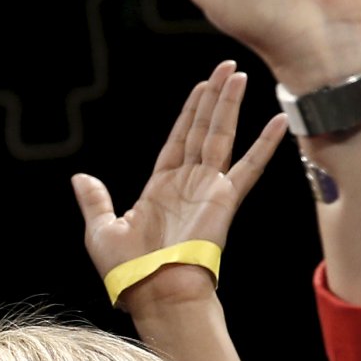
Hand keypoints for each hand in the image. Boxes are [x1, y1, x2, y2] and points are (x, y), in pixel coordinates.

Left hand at [71, 61, 286, 297]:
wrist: (153, 292)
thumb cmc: (127, 271)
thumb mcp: (101, 230)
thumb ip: (95, 200)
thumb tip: (80, 178)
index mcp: (159, 189)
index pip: (178, 140)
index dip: (190, 113)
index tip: (202, 87)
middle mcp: (187, 184)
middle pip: (202, 131)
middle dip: (214, 99)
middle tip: (227, 68)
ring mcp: (208, 189)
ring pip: (221, 137)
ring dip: (230, 106)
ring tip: (239, 76)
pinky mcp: (225, 199)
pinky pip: (250, 166)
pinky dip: (265, 144)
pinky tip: (280, 121)